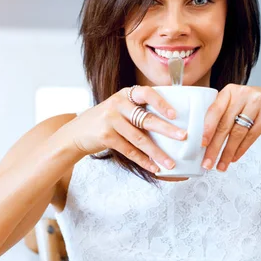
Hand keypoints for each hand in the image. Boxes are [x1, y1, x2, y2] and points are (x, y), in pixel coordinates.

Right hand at [61, 86, 187, 172]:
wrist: (76, 133)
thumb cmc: (104, 122)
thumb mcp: (118, 109)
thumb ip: (137, 112)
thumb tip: (170, 126)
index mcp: (125, 95)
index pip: (146, 93)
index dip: (161, 103)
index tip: (175, 114)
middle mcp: (117, 104)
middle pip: (146, 118)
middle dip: (167, 129)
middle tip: (184, 137)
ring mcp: (110, 120)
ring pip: (139, 138)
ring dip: (157, 152)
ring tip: (170, 163)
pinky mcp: (105, 136)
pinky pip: (129, 150)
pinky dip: (143, 160)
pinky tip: (153, 167)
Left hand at [201, 84, 260, 171]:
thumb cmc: (255, 107)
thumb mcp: (237, 103)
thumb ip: (222, 114)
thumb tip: (203, 139)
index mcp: (230, 91)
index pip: (214, 110)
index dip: (207, 128)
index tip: (200, 144)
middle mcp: (243, 94)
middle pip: (225, 124)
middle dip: (214, 146)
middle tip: (206, 162)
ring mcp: (257, 103)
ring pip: (237, 132)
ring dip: (227, 152)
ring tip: (220, 166)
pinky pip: (251, 136)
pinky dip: (241, 149)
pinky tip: (233, 159)